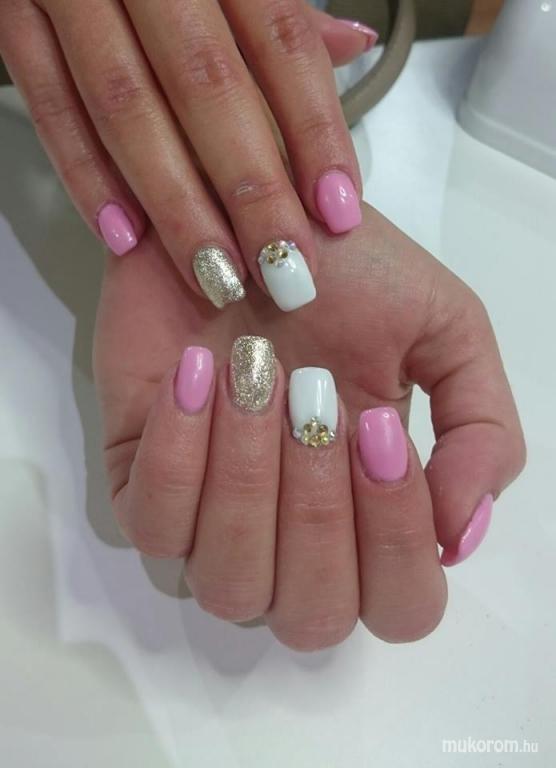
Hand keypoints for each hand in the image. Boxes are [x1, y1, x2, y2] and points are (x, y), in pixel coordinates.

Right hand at [0, 0, 375, 310]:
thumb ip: (282, 13)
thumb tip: (353, 45)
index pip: (282, 41)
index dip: (315, 132)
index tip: (338, 214)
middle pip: (209, 87)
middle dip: (251, 190)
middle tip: (282, 269)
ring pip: (126, 105)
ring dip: (175, 204)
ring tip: (216, 276)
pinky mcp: (14, 15)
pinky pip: (48, 103)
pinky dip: (84, 174)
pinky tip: (127, 240)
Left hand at [94, 204, 524, 649]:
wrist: (246, 217)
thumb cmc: (345, 275)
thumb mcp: (446, 332)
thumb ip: (483, 432)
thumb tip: (459, 536)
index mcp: (371, 514)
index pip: (401, 604)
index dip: (396, 538)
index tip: (376, 425)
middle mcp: (292, 541)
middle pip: (315, 615)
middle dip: (320, 507)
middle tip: (313, 392)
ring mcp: (210, 524)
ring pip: (230, 585)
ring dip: (249, 478)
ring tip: (254, 372)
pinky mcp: (140, 489)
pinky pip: (155, 525)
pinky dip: (181, 452)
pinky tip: (196, 373)